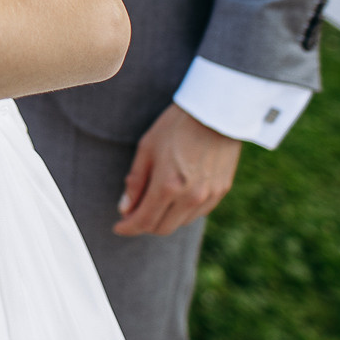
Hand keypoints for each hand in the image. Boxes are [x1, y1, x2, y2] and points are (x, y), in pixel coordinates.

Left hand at [114, 103, 241, 237]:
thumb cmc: (175, 126)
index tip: (118, 227)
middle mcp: (190, 197)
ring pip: (180, 223)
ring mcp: (208, 196)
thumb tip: (125, 209)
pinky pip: (198, 212)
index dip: (128, 227)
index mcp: (168, 186)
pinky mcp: (221, 191)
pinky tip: (175, 197)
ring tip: (153, 203)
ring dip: (164, 219)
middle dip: (144, 225)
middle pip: (162, 228)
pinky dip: (182, 211)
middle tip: (133, 215)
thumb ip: (135, 182)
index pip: (144, 221)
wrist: (214, 111)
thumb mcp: (146, 149)